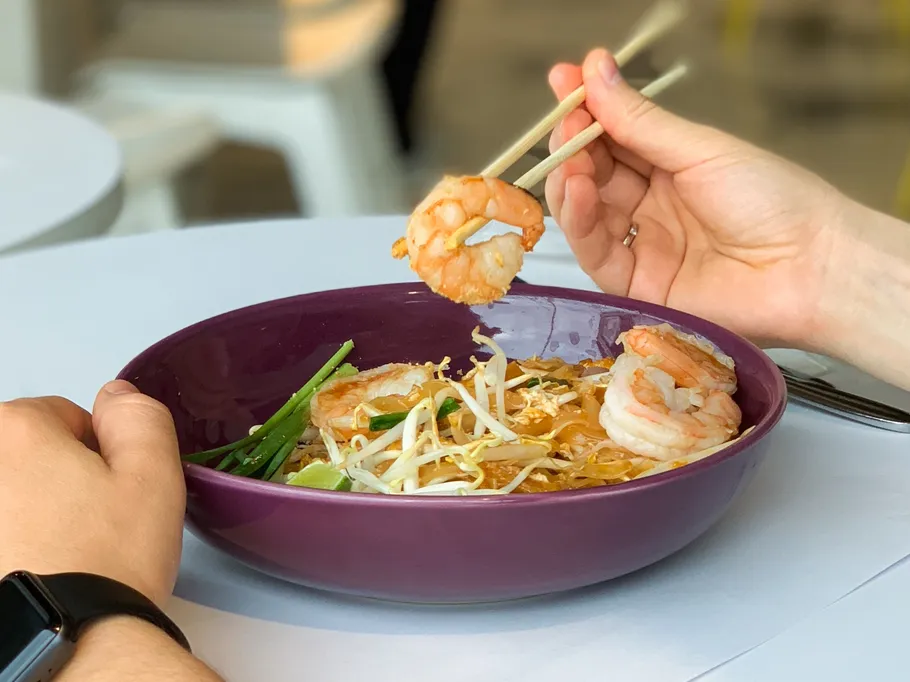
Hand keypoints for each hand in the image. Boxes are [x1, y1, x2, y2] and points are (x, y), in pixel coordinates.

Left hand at [0, 381, 184, 606]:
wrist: (67, 643)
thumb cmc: (108, 559)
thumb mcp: (153, 470)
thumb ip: (138, 415)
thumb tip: (116, 397)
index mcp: (16, 431)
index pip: (65, 416)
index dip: (100, 450)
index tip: (113, 490)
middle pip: (29, 455)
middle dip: (61, 478)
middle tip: (94, 523)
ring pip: (13, 497)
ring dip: (36, 514)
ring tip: (67, 556)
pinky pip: (7, 533)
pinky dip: (19, 546)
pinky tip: (38, 574)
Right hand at [545, 49, 846, 347]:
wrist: (810, 269)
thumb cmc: (771, 199)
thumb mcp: (700, 150)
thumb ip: (640, 121)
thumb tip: (594, 68)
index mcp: (673, 168)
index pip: (615, 138)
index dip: (587, 110)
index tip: (562, 80)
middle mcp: (652, 207)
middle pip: (596, 175)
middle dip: (574, 144)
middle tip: (563, 119)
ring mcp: (643, 247)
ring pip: (587, 214)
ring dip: (571, 181)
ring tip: (571, 155)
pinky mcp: (637, 287)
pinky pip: (596, 253)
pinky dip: (580, 222)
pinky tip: (579, 190)